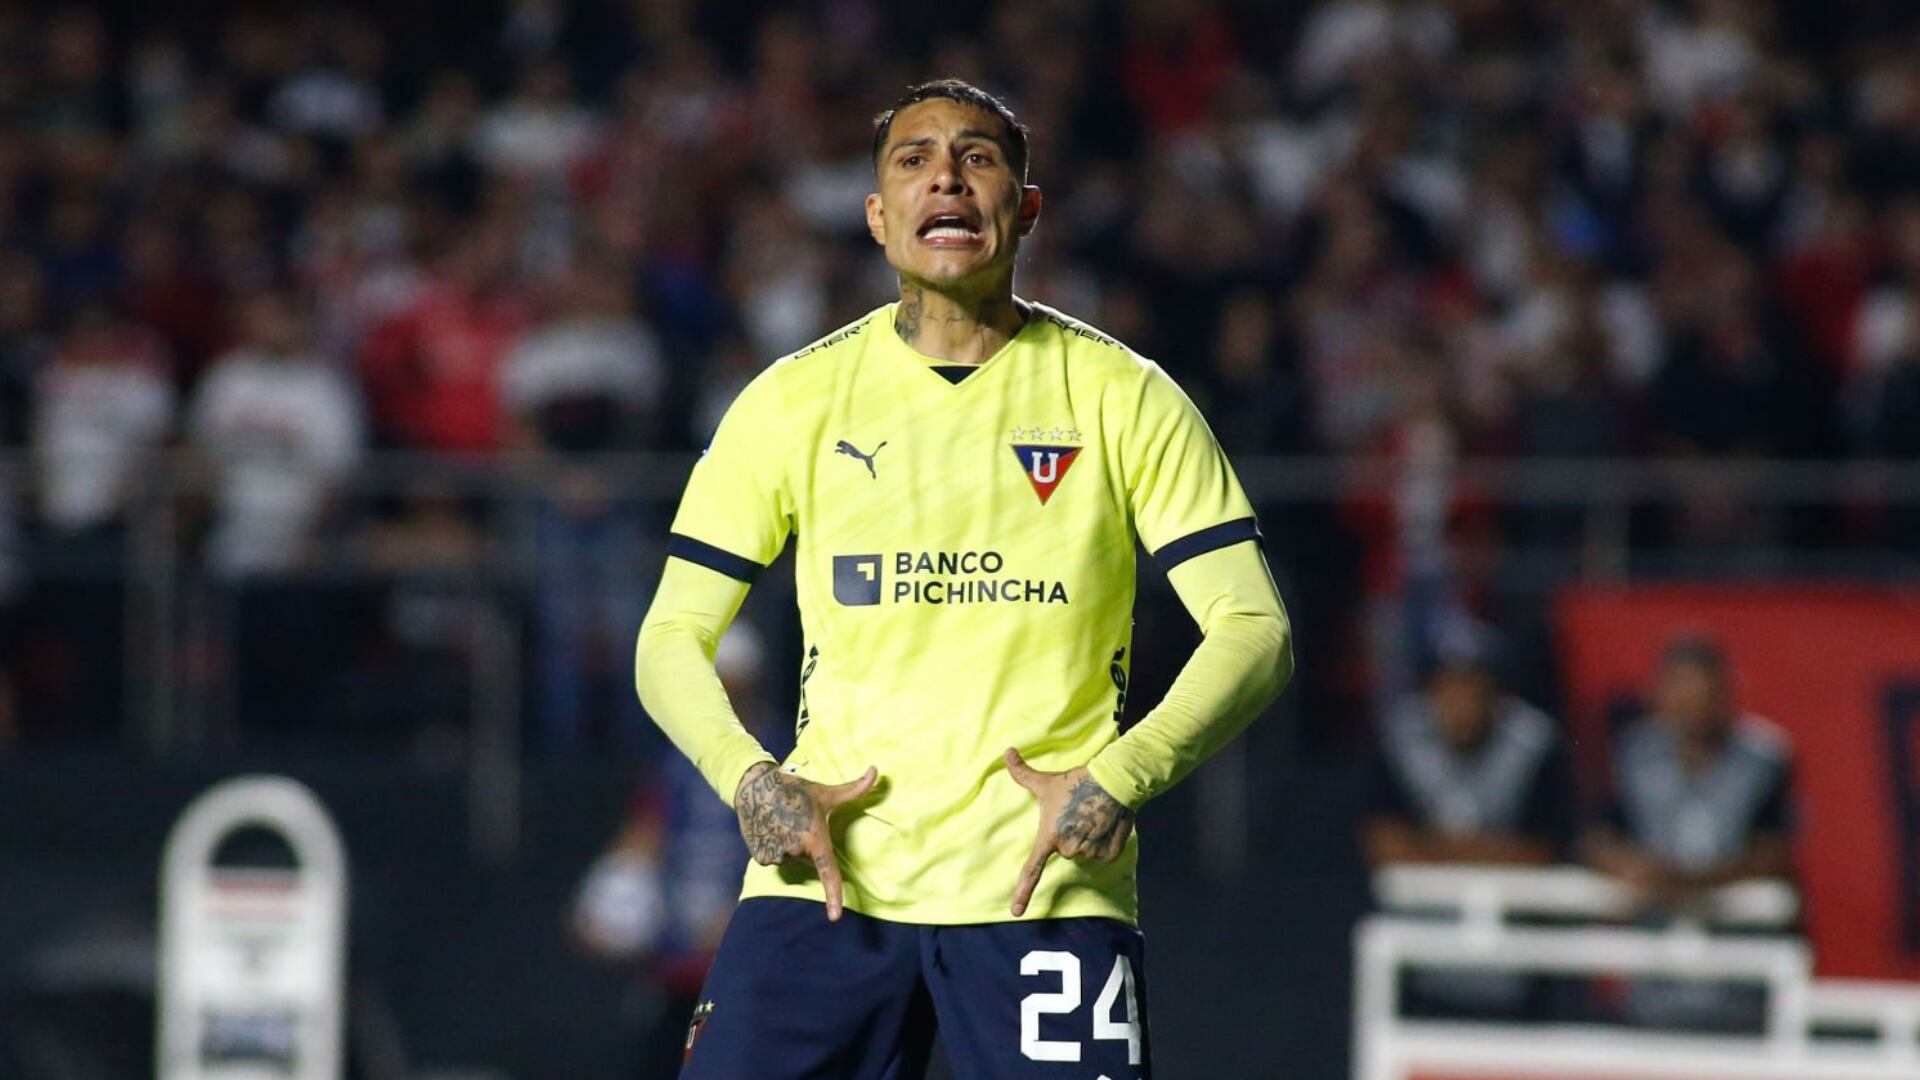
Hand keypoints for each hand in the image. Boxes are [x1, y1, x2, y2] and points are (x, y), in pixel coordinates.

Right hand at [734, 762, 878, 920]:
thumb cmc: (795, 789)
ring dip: (789, 846)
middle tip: (799, 822)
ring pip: (791, 859)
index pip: (829, 873)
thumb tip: (877, 770)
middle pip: (809, 859)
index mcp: (815, 839)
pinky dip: (774, 847)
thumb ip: (855, 788)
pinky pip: (774, 858)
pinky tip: (770, 828)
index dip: (834, 897)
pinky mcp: (760, 857)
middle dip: (807, 845)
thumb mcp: (826, 792)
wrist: (755, 786)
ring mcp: (777, 855)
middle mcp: (796, 850)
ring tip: (783, 823)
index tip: (836, 917)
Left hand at [1005, 748, 1134, 916]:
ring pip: (1085, 852)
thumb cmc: (1076, 782)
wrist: (1113, 782)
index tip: (1015, 912)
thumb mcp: (1046, 781)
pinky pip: (1102, 853)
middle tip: (1076, 814)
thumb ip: (1021, 772)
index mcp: (1049, 837)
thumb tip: (1006, 751)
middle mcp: (1068, 850)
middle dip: (1070, 834)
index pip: (1032, 870)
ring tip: (1091, 816)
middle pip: (1066, 850)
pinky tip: (1105, 823)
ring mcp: (1089, 854)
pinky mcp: (1108, 855)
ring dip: (1088, 838)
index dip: (1022, 892)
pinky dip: (1104, 842)